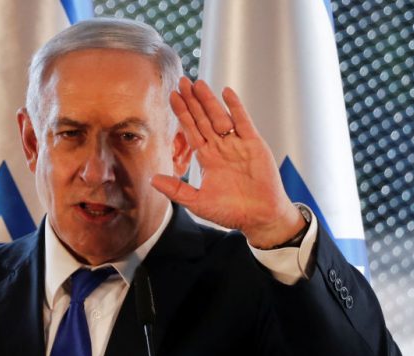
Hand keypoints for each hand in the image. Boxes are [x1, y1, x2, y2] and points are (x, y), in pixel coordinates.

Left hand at [151, 77, 304, 248]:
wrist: (260, 216)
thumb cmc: (232, 212)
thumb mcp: (198, 203)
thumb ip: (177, 190)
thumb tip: (153, 180)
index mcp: (208, 159)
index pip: (192, 131)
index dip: (182, 114)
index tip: (172, 97)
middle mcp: (221, 148)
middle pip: (203, 119)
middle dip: (192, 101)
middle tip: (182, 81)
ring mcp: (237, 144)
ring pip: (220, 117)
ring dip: (209, 100)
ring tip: (198, 83)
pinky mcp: (254, 144)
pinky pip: (243, 122)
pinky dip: (235, 107)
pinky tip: (226, 93)